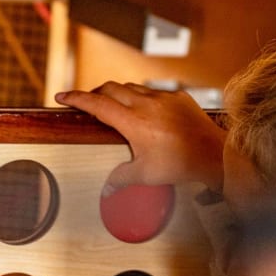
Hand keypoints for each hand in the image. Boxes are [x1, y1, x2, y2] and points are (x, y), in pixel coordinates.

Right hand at [56, 83, 225, 192]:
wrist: (213, 154)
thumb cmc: (180, 165)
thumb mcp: (145, 175)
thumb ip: (121, 177)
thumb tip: (107, 188)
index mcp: (134, 122)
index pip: (97, 104)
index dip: (76, 98)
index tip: (62, 96)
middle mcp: (147, 104)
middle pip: (111, 88)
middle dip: (94, 92)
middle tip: (86, 101)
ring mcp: (164, 97)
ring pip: (132, 87)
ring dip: (118, 93)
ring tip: (114, 105)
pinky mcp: (179, 97)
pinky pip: (154, 91)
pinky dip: (142, 97)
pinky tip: (144, 110)